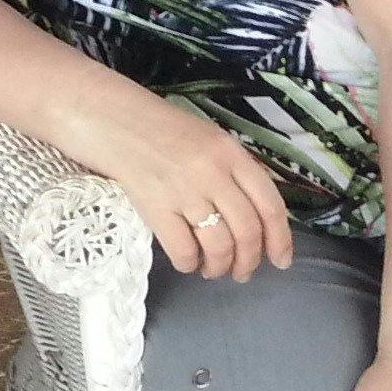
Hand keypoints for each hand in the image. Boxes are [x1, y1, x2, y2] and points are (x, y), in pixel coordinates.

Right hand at [88, 83, 293, 280]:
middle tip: (242, 272)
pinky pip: (183, 250)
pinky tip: (187, 262)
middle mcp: (212, 172)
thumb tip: (258, 218)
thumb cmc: (161, 129)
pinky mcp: (155, 207)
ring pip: (219, 246)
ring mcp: (183, 190)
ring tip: (213, 270)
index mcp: (230, 152)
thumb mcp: (208, 139)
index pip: (269, 204)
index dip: (280, 239)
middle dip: (249, 261)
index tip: (281, 261)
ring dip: (220, 267)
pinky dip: (189, 264)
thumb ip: (234, 171)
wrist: (111, 118)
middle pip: (247, 231)